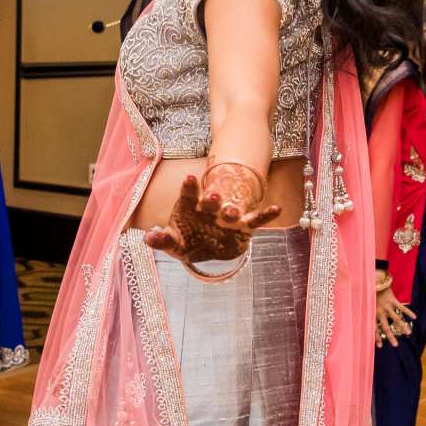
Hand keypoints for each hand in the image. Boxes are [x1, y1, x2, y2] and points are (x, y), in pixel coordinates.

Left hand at [143, 174, 281, 262]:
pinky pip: (255, 220)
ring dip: (234, 209)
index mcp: (191, 206)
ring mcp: (227, 216)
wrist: (206, 247)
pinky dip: (266, 215)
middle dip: (212, 200)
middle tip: (213, 196)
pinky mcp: (242, 226)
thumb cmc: (187, 239)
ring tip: (234, 210)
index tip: (190, 179)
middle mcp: (210, 208)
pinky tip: (277, 209)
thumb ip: (163, 240)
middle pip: (211, 202)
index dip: (190, 188)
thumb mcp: (174, 242)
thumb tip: (148, 238)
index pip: (189, 194)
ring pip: (232, 210)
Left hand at [374, 277, 414, 345]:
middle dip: (390, 336)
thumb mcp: (367, 305)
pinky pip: (401, 308)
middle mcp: (380, 312)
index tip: (380, 346)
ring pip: (395, 318)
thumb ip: (369, 314)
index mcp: (372, 314)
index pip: (374, 328)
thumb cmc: (370, 294)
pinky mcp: (393, 300)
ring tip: (408, 333)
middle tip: (396, 345)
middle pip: (385, 326)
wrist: (374, 280)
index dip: (377, 337)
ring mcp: (387, 306)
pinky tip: (414, 317)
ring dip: (402, 326)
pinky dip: (408, 312)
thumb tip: (368, 324)